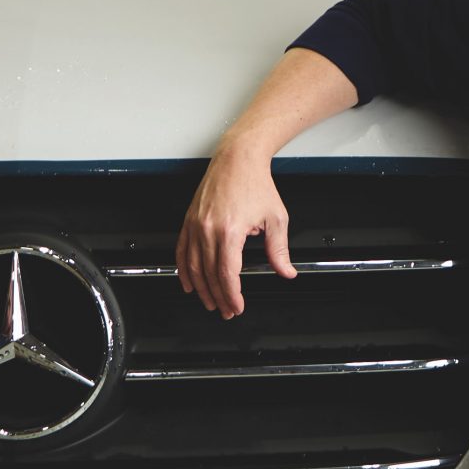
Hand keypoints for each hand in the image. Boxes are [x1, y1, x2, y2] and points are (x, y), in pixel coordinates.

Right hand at [176, 149, 295, 317]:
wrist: (238, 158)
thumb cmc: (255, 183)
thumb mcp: (276, 218)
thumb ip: (279, 249)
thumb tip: (286, 271)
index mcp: (230, 231)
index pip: (227, 274)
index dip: (232, 295)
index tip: (237, 306)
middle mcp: (208, 229)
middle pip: (209, 275)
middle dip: (219, 297)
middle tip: (226, 309)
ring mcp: (195, 225)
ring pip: (193, 267)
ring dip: (201, 289)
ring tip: (210, 302)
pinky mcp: (189, 220)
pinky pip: (182, 251)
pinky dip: (183, 270)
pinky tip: (189, 282)